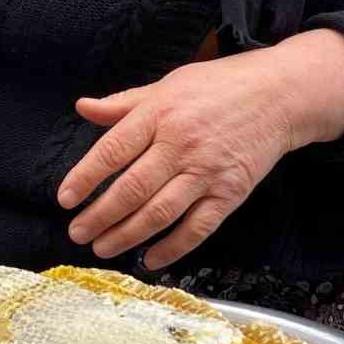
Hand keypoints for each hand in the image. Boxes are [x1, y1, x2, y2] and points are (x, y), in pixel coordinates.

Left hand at [58, 29, 343, 269]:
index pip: (113, 150)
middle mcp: (181, 144)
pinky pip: (197, 228)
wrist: (279, 96)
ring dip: (127, 235)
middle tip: (78, 232)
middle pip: (132, 188)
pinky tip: (151, 259)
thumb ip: (125, 103)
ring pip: (160, 213)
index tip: (64, 199)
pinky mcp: (230, 193)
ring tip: (102, 247)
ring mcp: (207, 171)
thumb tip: (82, 107)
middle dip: (100, 216)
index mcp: (161, 114)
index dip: (85, 178)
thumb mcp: (169, 84)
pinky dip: (173, 247)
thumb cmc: (219, 87)